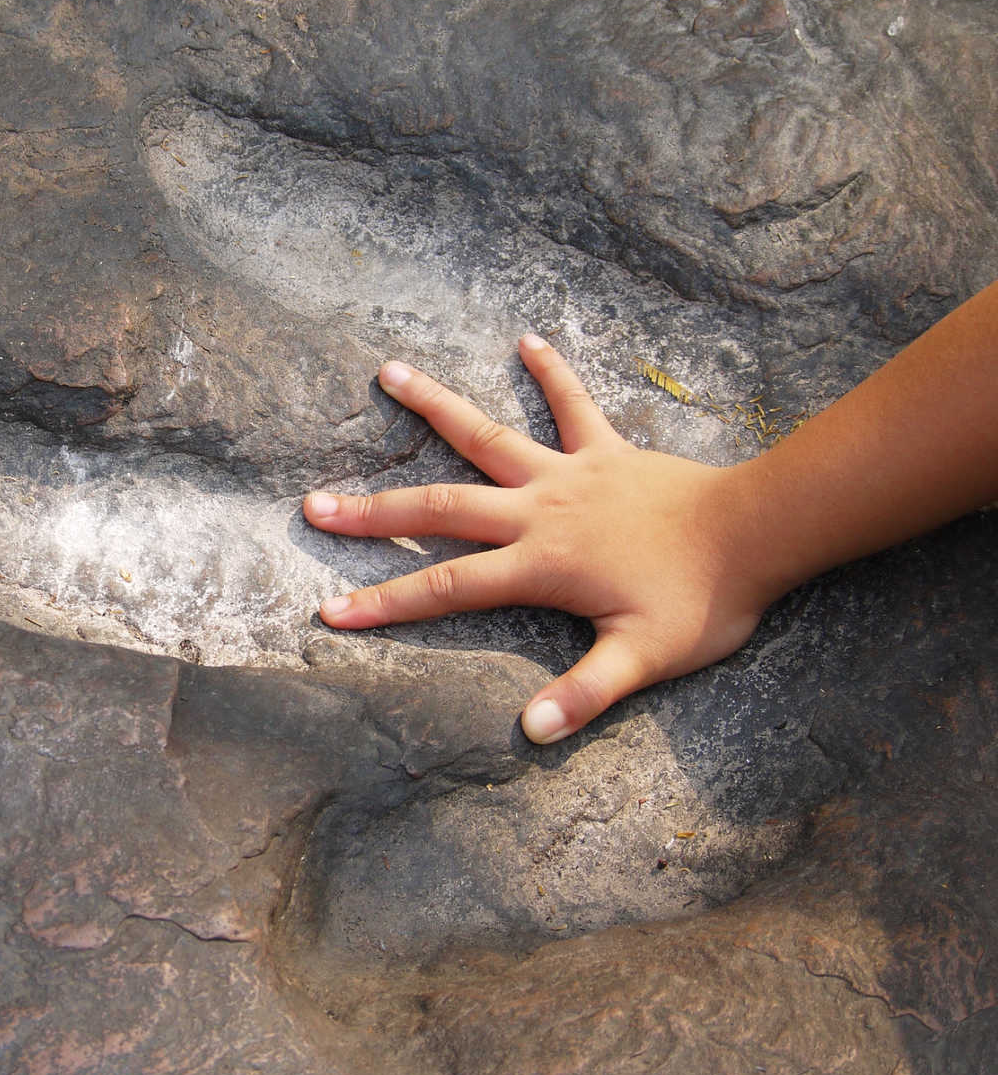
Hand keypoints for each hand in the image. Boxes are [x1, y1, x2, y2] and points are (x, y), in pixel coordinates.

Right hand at [304, 334, 773, 742]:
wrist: (758, 533)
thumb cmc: (703, 600)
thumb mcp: (646, 659)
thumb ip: (587, 695)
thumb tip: (532, 734)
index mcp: (540, 564)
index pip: (446, 588)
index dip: (385, 603)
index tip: (332, 611)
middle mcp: (540, 511)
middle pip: (440, 510)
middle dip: (374, 513)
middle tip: (316, 505)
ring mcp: (569, 474)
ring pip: (488, 437)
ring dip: (435, 406)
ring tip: (387, 372)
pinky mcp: (606, 450)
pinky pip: (573, 404)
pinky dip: (552, 374)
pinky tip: (528, 340)